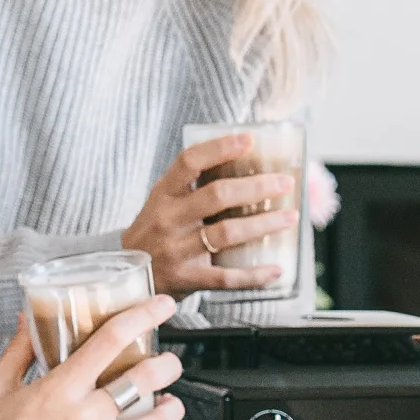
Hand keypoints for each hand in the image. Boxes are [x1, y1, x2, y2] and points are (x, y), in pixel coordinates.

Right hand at [0, 308, 181, 419]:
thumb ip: (18, 351)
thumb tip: (28, 317)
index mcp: (59, 390)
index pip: (112, 339)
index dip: (144, 315)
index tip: (164, 305)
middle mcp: (85, 419)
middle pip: (146, 379)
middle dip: (169, 364)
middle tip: (171, 362)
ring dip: (169, 409)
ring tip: (169, 403)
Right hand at [124, 132, 298, 296]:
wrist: (128, 277)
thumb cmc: (155, 233)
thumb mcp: (161, 203)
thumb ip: (191, 187)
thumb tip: (243, 163)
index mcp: (163, 194)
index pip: (189, 162)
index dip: (219, 148)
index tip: (249, 140)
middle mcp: (168, 219)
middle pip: (217, 195)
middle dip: (256, 186)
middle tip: (286, 183)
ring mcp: (177, 250)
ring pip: (227, 233)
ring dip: (264, 224)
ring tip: (291, 217)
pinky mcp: (187, 279)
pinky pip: (227, 277)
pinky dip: (255, 275)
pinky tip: (277, 269)